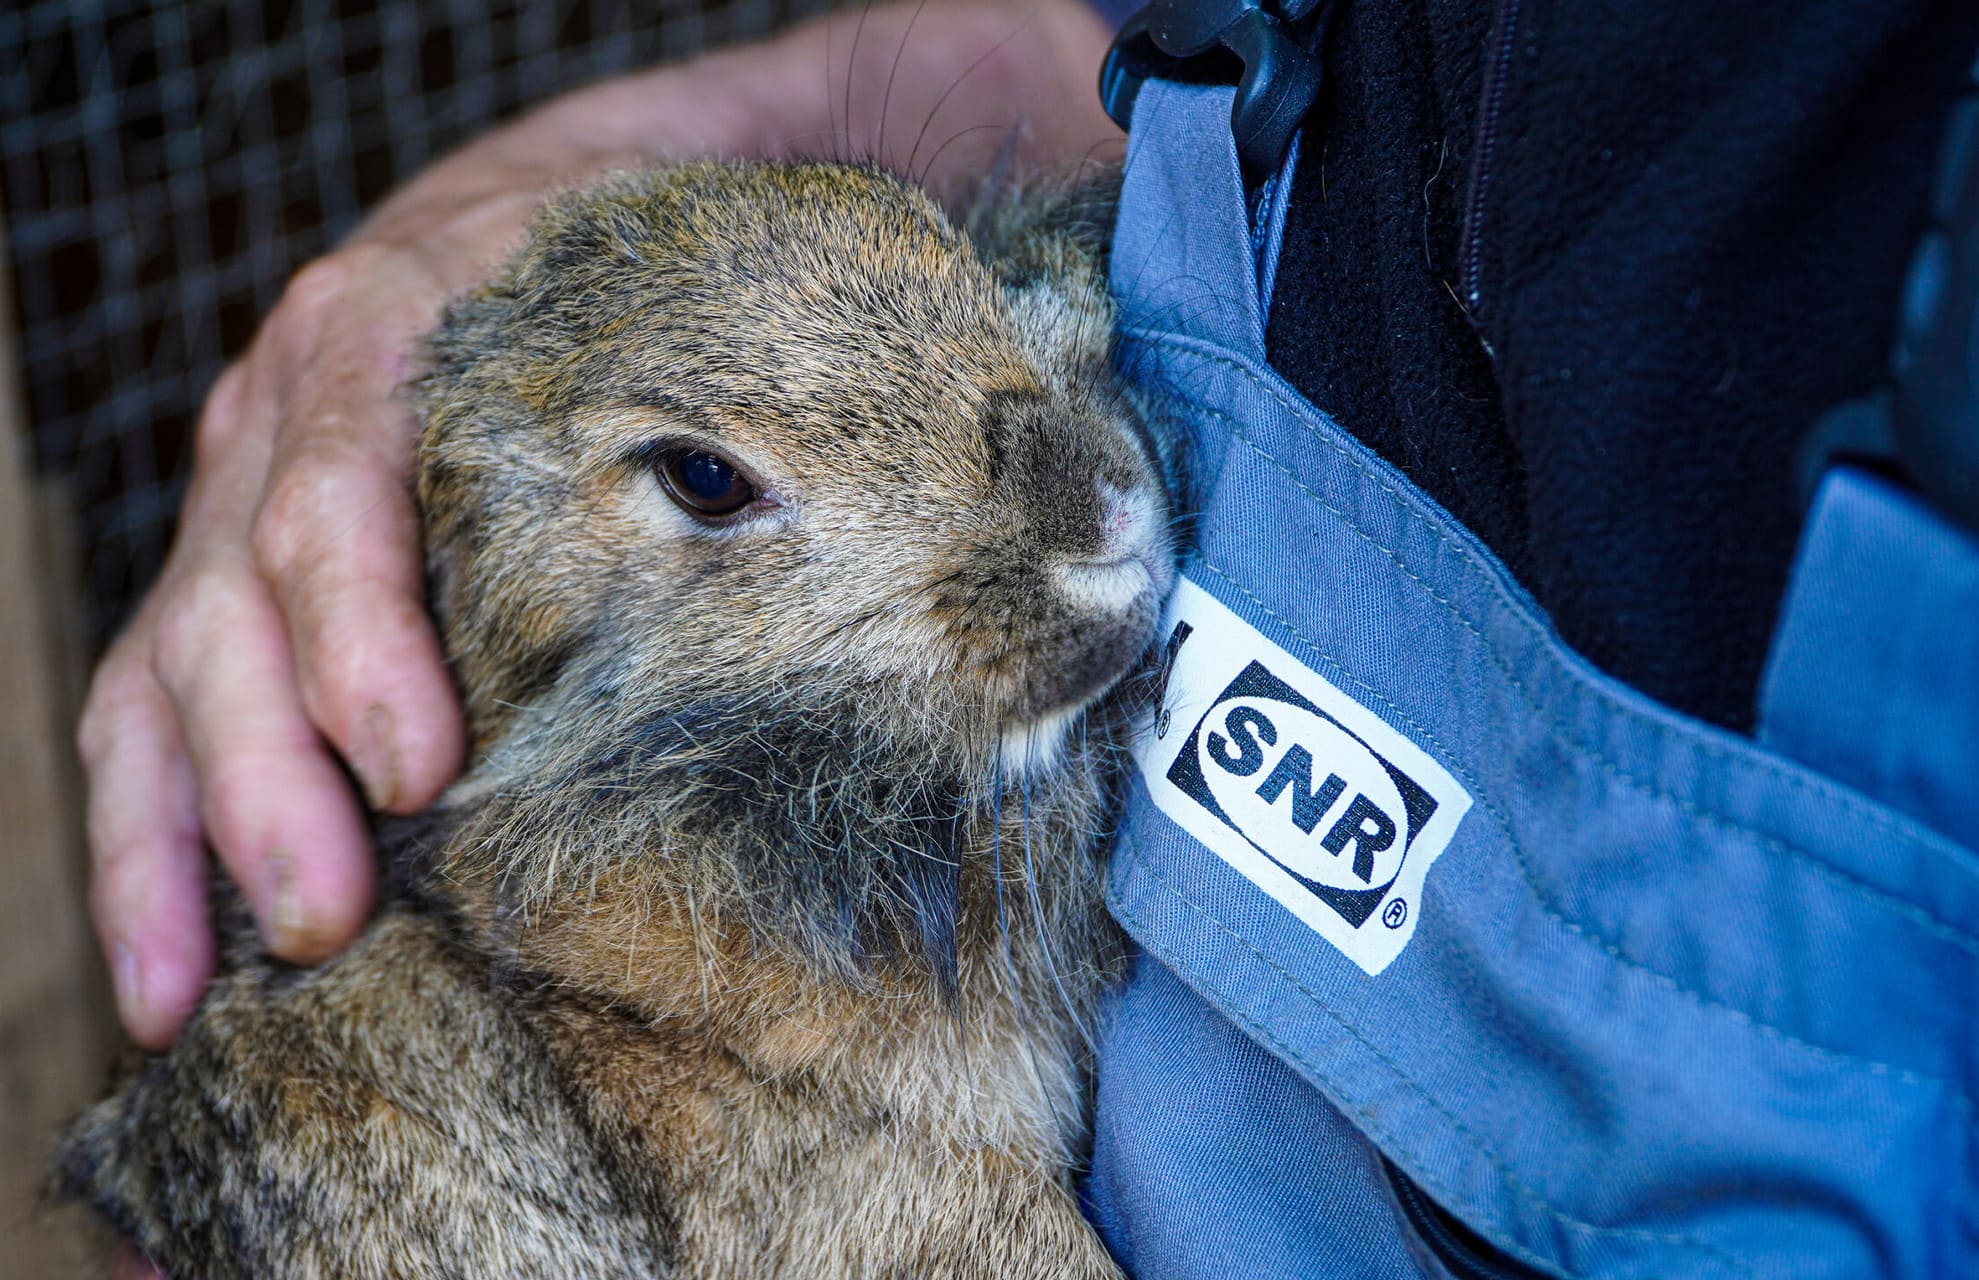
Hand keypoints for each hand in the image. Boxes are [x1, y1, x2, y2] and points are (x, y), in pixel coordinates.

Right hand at [79, 0, 1117, 1050]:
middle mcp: (288, 413)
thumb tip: (1007, 525)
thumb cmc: (643, 267)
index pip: (342, 473)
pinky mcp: (230, 587)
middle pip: (232, 597)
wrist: (555, 209)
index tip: (420, 760)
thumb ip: (781, 389)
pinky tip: (176, 969)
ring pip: (170, 669)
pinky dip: (152, 845)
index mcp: (399, 329)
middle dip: (268, 769)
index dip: (360, 622)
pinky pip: (151, 714)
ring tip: (225, 975)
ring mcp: (242, 501)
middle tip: (331, 904)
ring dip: (189, 834)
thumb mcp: (700, 286)